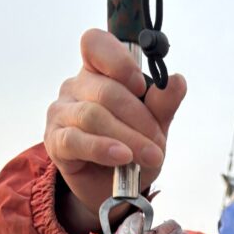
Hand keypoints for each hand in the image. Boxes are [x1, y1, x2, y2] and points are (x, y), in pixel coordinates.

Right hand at [44, 28, 186, 233]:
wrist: (114, 190)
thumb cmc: (131, 149)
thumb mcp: (153, 128)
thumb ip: (162, 105)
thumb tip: (177, 81)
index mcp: (97, 71)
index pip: (95, 44)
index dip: (118, 60)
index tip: (141, 86)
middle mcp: (75, 87)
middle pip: (105, 90)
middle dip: (139, 118)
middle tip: (158, 144)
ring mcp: (61, 113)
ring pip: (94, 116)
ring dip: (127, 137)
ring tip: (150, 156)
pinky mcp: (55, 141)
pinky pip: (76, 140)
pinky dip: (102, 148)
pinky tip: (122, 157)